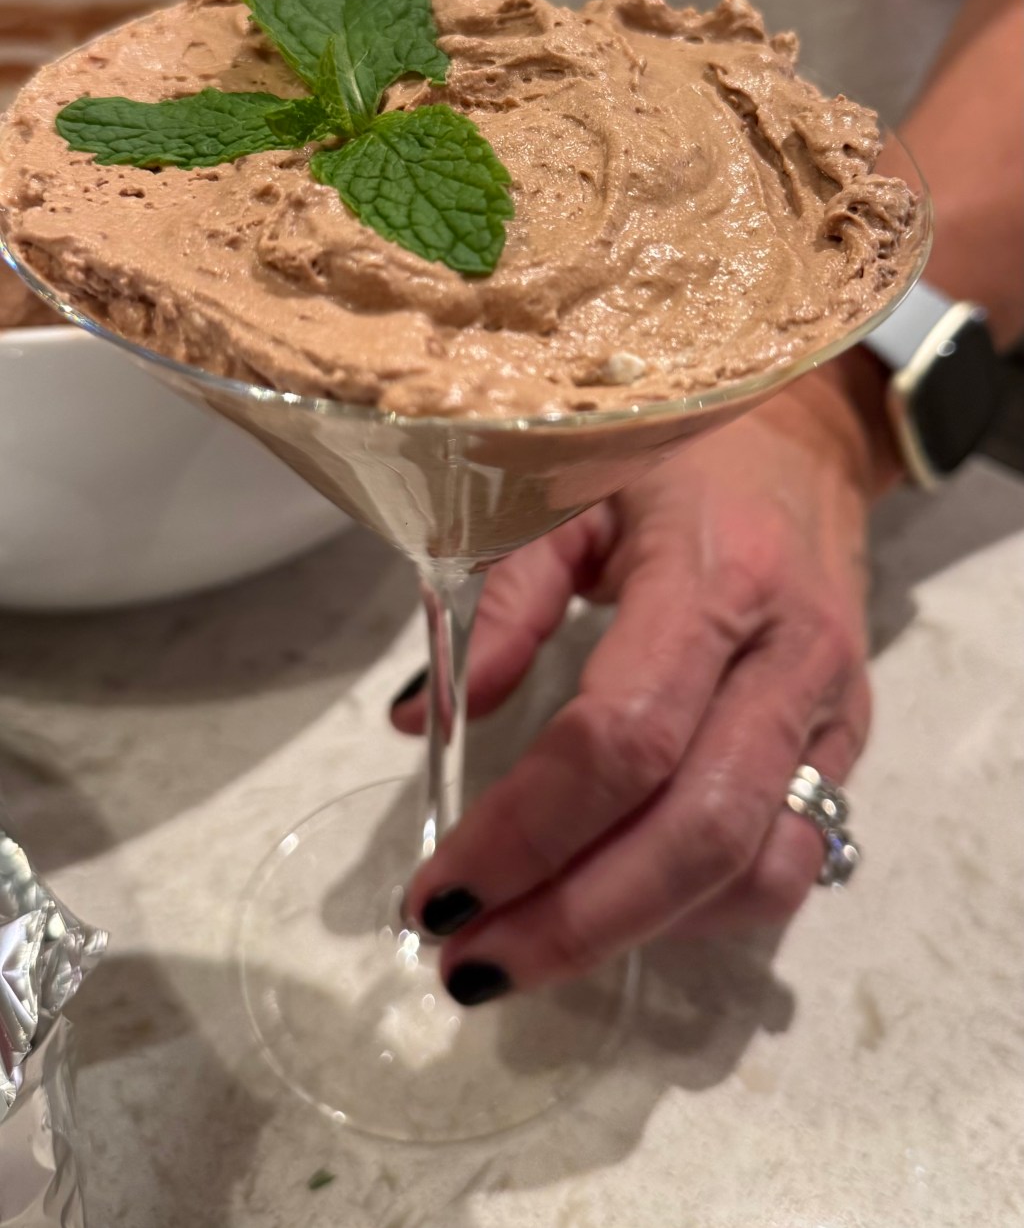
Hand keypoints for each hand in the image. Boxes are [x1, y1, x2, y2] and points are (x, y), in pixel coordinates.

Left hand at [393, 369, 876, 1003]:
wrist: (807, 439)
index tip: (437, 896)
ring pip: (757, 865)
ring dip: (638, 932)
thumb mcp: (569, 493)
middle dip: (573, 920)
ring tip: (530, 950)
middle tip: (469, 967)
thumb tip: (420, 725)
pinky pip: (791, 855)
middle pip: (694, 832)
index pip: (619, 738)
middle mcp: (789, 657)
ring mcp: (833, 708)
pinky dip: (703, 908)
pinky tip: (621, 906)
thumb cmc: (673, 452)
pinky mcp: (848, 739)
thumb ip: (501, 603)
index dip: (524, 833)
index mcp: (713, 577)